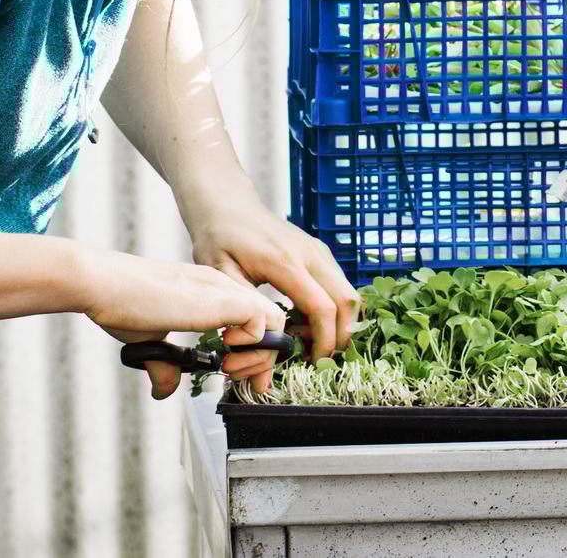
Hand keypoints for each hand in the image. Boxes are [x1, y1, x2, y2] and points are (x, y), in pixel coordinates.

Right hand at [78, 247, 289, 400]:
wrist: (104, 283)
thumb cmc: (120, 302)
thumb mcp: (150, 339)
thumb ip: (164, 363)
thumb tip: (164, 388)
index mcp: (209, 292)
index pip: (253, 317)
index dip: (253, 350)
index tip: (236, 371)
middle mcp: (221, 286)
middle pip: (273, 319)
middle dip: (263, 356)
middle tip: (240, 375)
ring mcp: (223, 290)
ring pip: (274, 319)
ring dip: (260, 353)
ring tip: (231, 366)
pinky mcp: (221, 299)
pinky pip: (262, 319)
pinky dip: (252, 342)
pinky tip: (224, 350)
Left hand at [182, 186, 360, 364]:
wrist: (227, 204)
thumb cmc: (219, 237)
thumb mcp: (220, 275)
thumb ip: (242, 308)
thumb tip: (260, 340)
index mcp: (286, 262)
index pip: (323, 308)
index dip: (324, 340)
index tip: (313, 363)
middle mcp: (311, 254)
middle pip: (347, 301)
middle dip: (340, 335)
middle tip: (317, 358)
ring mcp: (318, 251)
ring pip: (347, 292)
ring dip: (337, 322)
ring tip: (308, 342)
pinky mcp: (318, 252)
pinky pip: (337, 285)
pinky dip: (332, 308)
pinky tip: (304, 322)